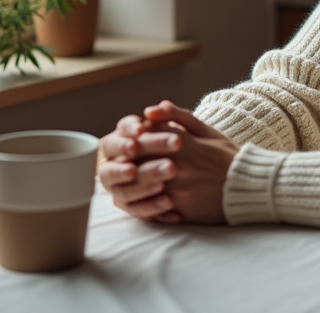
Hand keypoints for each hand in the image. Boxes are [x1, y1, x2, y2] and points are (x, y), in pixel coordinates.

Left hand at [98, 101, 238, 224]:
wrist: (249, 186)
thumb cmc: (226, 155)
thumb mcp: (205, 130)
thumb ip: (178, 116)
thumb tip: (151, 109)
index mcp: (183, 144)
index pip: (144, 136)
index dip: (131, 138)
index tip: (129, 140)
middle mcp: (177, 166)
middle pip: (138, 161)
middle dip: (126, 160)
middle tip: (122, 160)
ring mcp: (178, 190)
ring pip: (141, 186)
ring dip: (131, 182)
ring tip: (129, 179)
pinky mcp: (181, 211)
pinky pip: (153, 209)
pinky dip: (143, 204)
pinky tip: (141, 199)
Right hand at [99, 109, 185, 223]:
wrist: (203, 171)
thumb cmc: (187, 144)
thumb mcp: (187, 128)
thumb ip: (172, 116)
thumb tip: (155, 110)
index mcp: (125, 137)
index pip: (120, 132)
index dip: (127, 132)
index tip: (141, 131)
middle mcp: (116, 162)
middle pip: (116, 162)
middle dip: (138, 163)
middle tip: (162, 161)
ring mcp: (119, 186)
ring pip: (123, 189)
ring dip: (143, 184)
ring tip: (164, 183)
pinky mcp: (131, 205)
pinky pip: (136, 209)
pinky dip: (151, 206)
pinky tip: (169, 202)